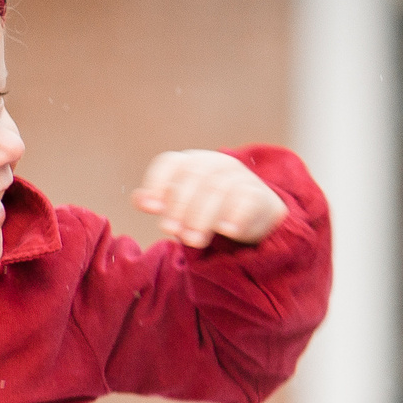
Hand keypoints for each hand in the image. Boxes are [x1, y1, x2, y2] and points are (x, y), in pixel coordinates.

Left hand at [131, 151, 285, 247]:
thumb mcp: (184, 206)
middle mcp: (216, 163)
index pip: (171, 163)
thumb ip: (161, 203)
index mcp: (193, 162)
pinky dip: (236, 215)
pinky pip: (247, 200)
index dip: (157, 184)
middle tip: (172, 232)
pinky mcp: (261, 194)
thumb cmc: (211, 210)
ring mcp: (240, 177)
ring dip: (203, 217)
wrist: (258, 215)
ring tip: (194, 240)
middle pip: (193, 178)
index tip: (151, 209)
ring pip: (219, 190)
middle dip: (180, 207)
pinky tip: (227, 231)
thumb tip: (140, 201)